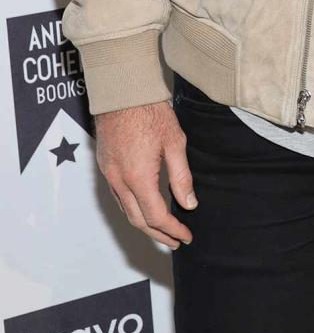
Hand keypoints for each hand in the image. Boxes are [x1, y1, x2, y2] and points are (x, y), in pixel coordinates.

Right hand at [95, 100, 196, 249]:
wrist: (122, 91)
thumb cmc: (150, 112)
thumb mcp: (175, 143)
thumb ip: (181, 177)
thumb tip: (189, 204)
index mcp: (138, 178)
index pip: (156, 216)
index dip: (172, 229)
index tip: (186, 236)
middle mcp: (119, 180)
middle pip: (138, 220)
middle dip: (158, 234)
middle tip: (175, 241)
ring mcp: (108, 174)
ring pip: (125, 210)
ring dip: (144, 224)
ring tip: (162, 230)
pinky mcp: (104, 166)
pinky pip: (117, 196)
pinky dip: (132, 208)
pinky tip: (144, 207)